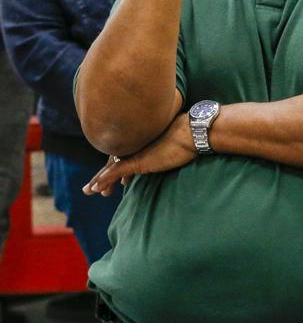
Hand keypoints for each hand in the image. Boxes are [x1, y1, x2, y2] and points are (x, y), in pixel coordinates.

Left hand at [82, 113, 196, 195]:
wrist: (193, 132)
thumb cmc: (190, 136)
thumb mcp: (176, 144)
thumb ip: (168, 147)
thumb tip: (173, 150)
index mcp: (144, 141)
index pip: (126, 155)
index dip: (117, 166)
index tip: (120, 181)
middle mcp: (136, 145)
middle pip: (114, 161)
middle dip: (103, 175)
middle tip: (93, 188)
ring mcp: (136, 153)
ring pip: (111, 168)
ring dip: (99, 180)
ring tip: (90, 190)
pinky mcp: (137, 161)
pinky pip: (115, 172)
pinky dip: (104, 180)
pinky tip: (96, 188)